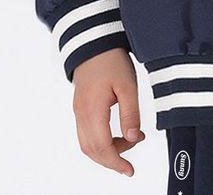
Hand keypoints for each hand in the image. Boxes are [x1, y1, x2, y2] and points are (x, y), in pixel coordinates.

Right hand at [71, 48, 145, 175]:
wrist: (94, 42)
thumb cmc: (111, 60)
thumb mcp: (128, 85)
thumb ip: (131, 113)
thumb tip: (134, 139)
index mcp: (92, 110)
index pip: (102, 147)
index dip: (116, 162)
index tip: (129, 170)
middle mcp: (81, 114)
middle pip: (92, 150)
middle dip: (111, 160)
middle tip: (129, 163)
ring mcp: (78, 111)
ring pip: (87, 144)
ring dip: (105, 152)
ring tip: (128, 144)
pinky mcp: (80, 107)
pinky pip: (86, 133)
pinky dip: (100, 142)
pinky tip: (116, 136)